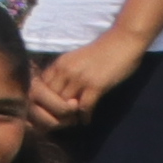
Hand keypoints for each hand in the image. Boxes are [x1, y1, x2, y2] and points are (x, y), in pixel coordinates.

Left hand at [30, 27, 148, 122]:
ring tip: (73, 122)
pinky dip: (85, 116)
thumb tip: (57, 90)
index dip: (43, 101)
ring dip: (69, 116)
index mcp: (59, 64)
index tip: (48, 110)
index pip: (40, 87)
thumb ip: (64, 72)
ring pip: (65, 105)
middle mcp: (65, 71)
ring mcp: (80, 78)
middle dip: (53, 112)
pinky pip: (85, 107)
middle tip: (61, 120)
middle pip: (50, 99)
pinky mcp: (96, 85)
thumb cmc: (101, 50)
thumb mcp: (75, 59)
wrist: (123, 40)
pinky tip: (86, 120)